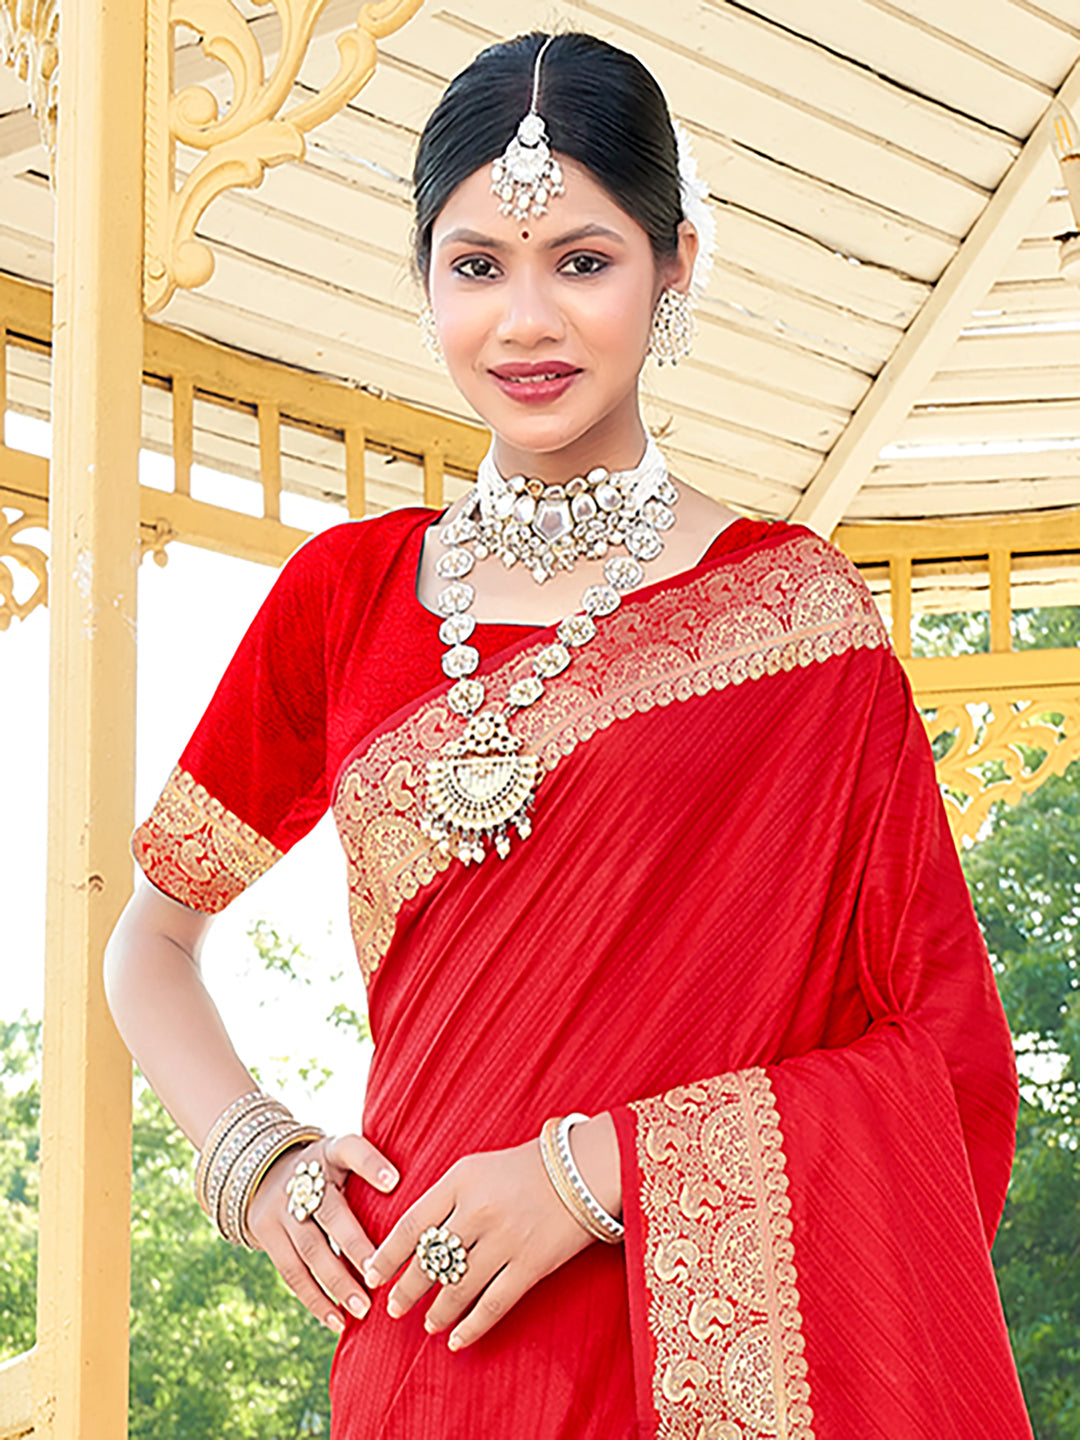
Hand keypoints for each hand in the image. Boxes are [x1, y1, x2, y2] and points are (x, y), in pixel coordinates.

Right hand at [245, 1132, 399, 1332]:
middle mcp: (304, 1176)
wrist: (266, 1170)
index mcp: (331, 1151)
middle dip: (354, 1245)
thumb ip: (375, 1172)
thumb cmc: (329, 1171)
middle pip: (329, 1212)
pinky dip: (315, 1300)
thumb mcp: (346, 1157)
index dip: (370, 1164)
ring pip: (310, 1249)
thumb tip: (425, 1201)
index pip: (350, 1149)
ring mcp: (281, 1207)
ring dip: (337, 1282)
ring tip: (363, 1309)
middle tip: (379, 1272)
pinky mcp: (265, 1234)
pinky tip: (337, 1321)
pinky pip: (291, 1272)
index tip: (394, 1182)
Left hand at [362, 1113, 621, 1351]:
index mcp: (460, 1180)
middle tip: (393, 1307)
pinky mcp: (530, 1265)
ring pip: (457, 1288)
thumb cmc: (526, 1166)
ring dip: (436, 1311)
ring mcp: (504, 1240)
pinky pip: (492, 1305)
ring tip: (426, 1323)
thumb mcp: (477, 1167)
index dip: (387, 1255)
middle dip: (406, 1289)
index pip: (410, 1224)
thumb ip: (447, 1198)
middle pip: (429, 1261)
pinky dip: (470, 1327)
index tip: (372, 1273)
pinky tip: (456, 1340)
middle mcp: (477, 1210)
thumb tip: (415, 1239)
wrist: (583, 1168)